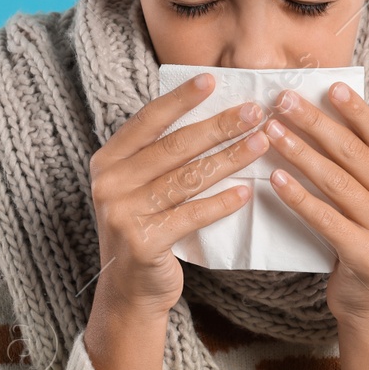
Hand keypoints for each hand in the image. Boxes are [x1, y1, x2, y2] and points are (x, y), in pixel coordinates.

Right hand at [87, 72, 269, 317]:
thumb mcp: (139, 187)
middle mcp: (110, 183)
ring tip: (260, 144)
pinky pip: (192, 215)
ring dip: (229, 159)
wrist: (130, 290)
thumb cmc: (145, 228)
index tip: (212, 79)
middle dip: (218, 126)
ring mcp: (122, 213)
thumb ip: (159, 156)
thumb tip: (208, 114)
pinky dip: (221, 203)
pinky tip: (247, 191)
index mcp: (108, 161)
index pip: (147, 120)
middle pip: (173, 147)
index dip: (180, 99)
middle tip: (254, 112)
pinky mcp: (143, 242)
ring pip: (187, 178)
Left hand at [262, 82, 368, 336]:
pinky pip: (324, 217)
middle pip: (353, 153)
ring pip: (336, 181)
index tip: (328, 86)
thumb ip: (362, 171)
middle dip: (314, 122)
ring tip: (270, 131)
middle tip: (282, 100)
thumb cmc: (367, 248)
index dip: (356, 110)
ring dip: (299, 152)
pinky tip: (275, 179)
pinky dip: (298, 196)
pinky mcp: (367, 255)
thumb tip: (325, 121)